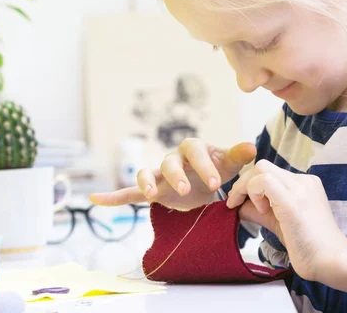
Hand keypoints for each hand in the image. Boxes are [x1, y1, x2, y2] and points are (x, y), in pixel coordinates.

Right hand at [90, 139, 256, 210]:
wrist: (206, 181)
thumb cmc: (217, 168)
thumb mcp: (229, 164)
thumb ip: (237, 156)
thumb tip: (252, 148)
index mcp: (193, 148)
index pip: (195, 151)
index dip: (204, 165)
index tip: (216, 184)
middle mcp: (173, 158)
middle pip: (169, 161)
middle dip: (177, 176)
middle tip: (187, 192)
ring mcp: (159, 174)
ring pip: (147, 173)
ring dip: (147, 182)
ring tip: (152, 194)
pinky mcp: (151, 190)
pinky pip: (129, 192)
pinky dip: (113, 196)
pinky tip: (95, 198)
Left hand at [233, 160, 346, 281]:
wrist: (332, 261)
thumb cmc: (308, 246)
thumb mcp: (278, 222)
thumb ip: (258, 211)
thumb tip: (237, 206)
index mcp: (304, 184)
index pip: (268, 172)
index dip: (249, 184)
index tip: (239, 202)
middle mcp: (303, 181)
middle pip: (262, 166)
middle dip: (243, 183)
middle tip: (235, 203)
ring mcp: (300, 188)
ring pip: (261, 168)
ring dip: (246, 187)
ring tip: (255, 210)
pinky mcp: (293, 201)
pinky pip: (264, 181)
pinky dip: (254, 193)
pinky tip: (262, 211)